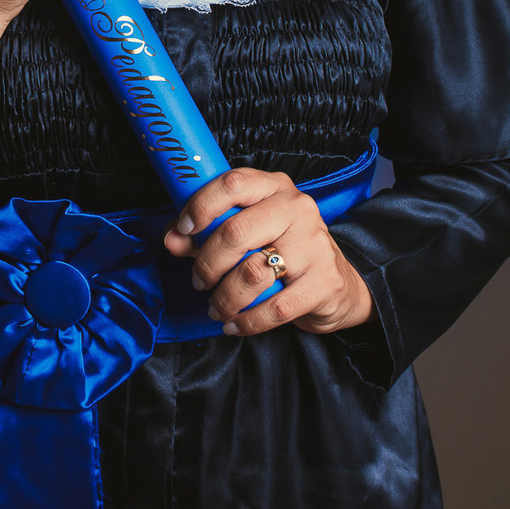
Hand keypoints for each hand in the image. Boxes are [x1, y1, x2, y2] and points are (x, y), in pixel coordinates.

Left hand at [162, 168, 373, 336]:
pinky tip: (234, 324)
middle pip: (236, 232)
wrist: (338, 286)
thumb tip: (171, 238)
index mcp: (274, 187)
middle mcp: (297, 208)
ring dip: (224, 297)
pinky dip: (246, 321)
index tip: (183, 231)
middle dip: (207, 263)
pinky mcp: (324, 282)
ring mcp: (314, 244)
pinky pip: (275, 308)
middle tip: (199, 280)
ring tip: (216, 307)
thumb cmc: (283, 252)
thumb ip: (206, 233)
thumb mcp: (247, 233)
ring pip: (252, 273)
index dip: (201, 207)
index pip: (232, 184)